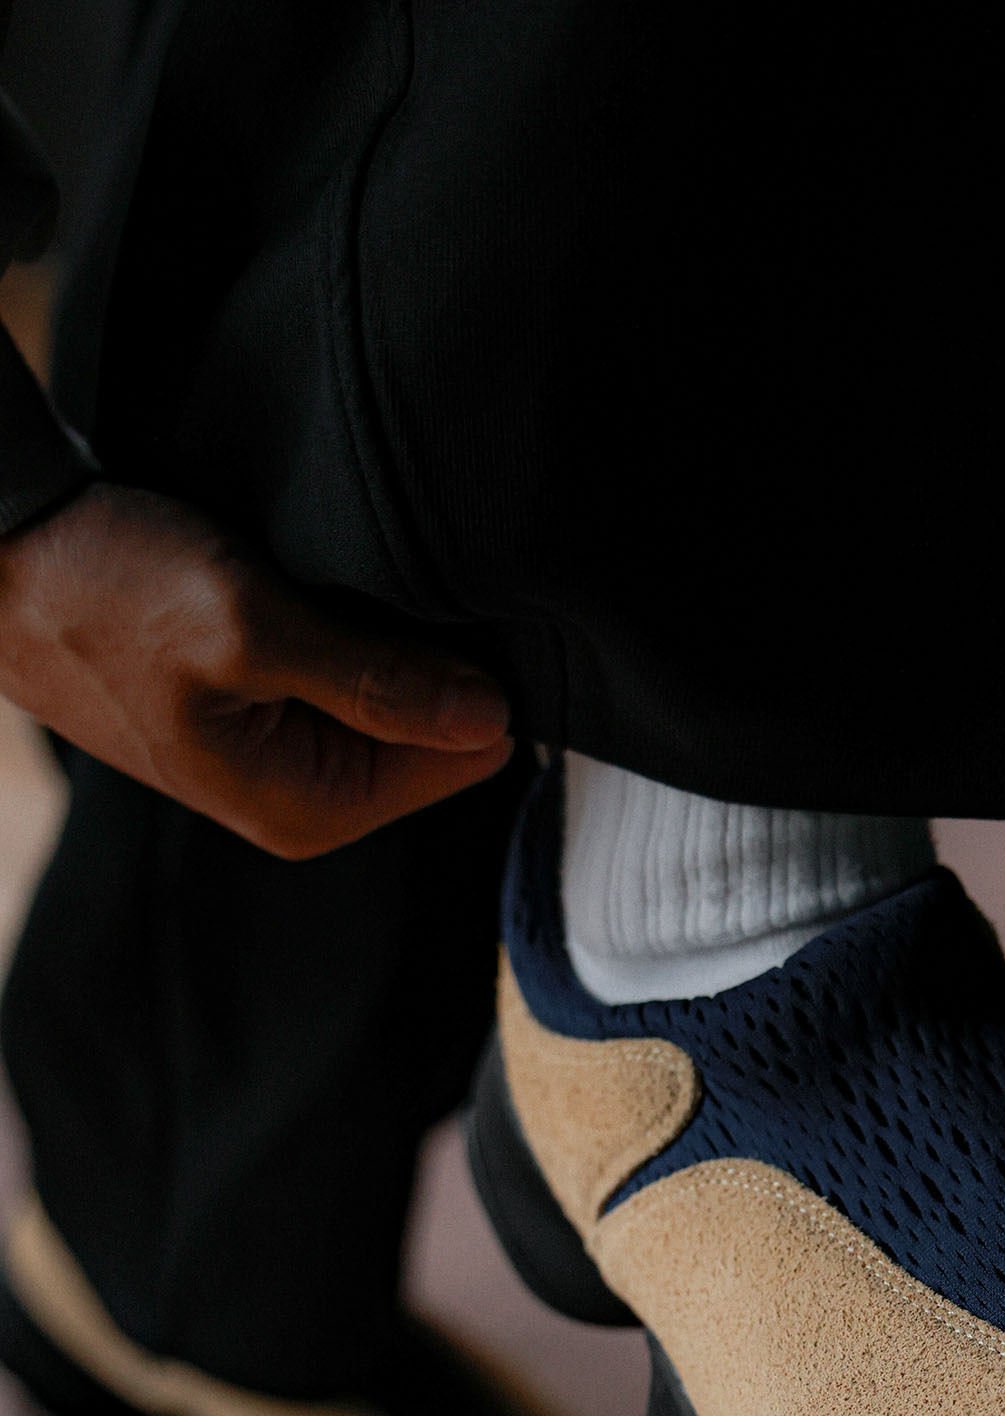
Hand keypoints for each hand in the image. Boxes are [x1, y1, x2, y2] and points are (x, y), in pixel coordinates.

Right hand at [0, 483, 513, 856]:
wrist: (2, 553)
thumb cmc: (105, 586)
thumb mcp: (249, 625)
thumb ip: (374, 681)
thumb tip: (490, 720)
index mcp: (312, 808)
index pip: (469, 756)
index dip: (466, 680)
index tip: (432, 614)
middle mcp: (306, 801)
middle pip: (437, 732)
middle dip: (425, 662)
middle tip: (373, 589)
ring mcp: (284, 758)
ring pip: (395, 698)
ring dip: (384, 640)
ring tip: (329, 588)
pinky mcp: (264, 712)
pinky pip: (347, 676)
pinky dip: (344, 631)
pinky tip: (309, 593)